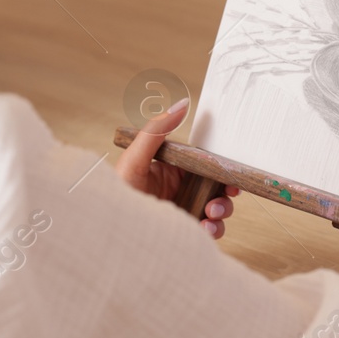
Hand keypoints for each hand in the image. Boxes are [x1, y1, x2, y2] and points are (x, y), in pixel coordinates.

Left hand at [115, 98, 239, 239]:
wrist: (108, 233)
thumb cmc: (115, 196)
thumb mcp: (135, 159)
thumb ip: (157, 132)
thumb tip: (182, 104)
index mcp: (171, 170)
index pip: (204, 166)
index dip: (221, 169)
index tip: (231, 173)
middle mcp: (178, 191)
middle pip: (215, 188)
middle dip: (225, 193)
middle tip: (225, 195)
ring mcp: (182, 212)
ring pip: (216, 210)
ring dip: (221, 211)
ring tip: (210, 214)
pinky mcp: (183, 232)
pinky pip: (208, 232)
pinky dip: (213, 230)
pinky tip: (204, 228)